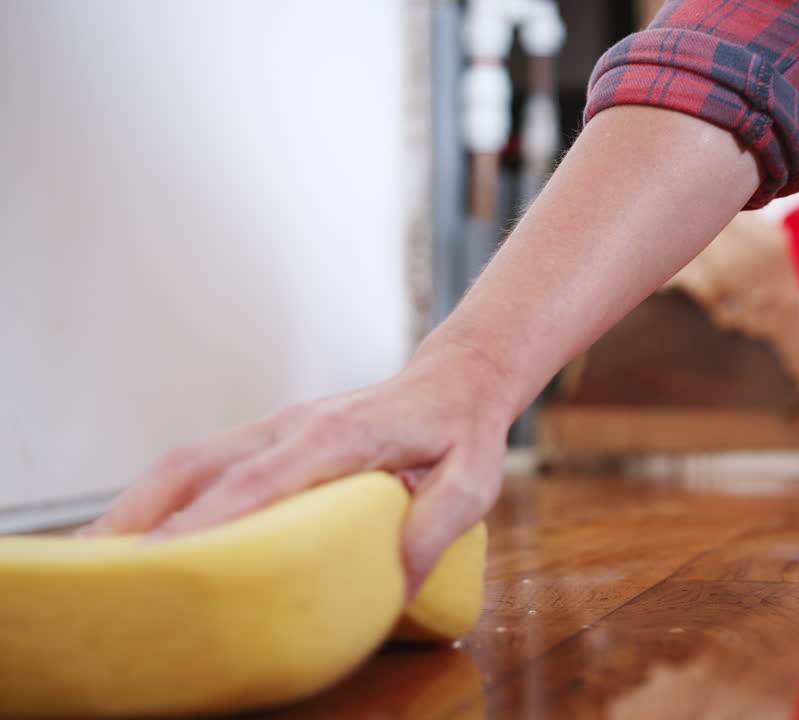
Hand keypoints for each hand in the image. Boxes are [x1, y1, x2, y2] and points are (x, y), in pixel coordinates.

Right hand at [80, 342, 512, 594]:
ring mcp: (275, 426)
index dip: (210, 519)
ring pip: (189, 461)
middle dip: (145, 516)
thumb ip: (437, 525)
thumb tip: (394, 578)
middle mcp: (295, 424)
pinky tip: (144, 535)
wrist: (458, 378)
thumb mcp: (474, 480)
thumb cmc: (464, 432)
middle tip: (109, 572)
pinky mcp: (269, 437)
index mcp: (342, 435)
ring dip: (139, 507)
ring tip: (102, 561)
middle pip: (201, 465)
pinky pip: (202, 464)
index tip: (165, 559)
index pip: (263, 479)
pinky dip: (162, 497)